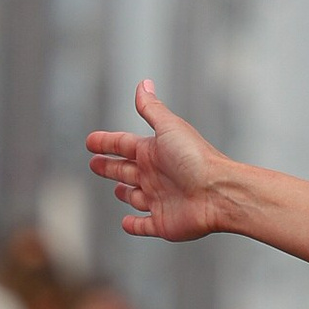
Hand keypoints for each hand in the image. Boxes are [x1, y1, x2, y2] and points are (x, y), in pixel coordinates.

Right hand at [87, 82, 231, 244]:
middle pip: (125, 170)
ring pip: (134, 197)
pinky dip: (133, 225)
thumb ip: (152, 109)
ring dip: (124, 193)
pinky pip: (143, 225)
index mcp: (153, 152)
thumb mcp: (169, 127)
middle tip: (94, 163)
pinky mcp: (163, 223)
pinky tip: (125, 223)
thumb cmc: (195, 158)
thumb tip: (143, 83)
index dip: (106, 143)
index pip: (123, 145)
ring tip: (117, 190)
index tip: (90, 141)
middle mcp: (155, 175)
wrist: (218, 192)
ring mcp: (159, 200)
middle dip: (109, 167)